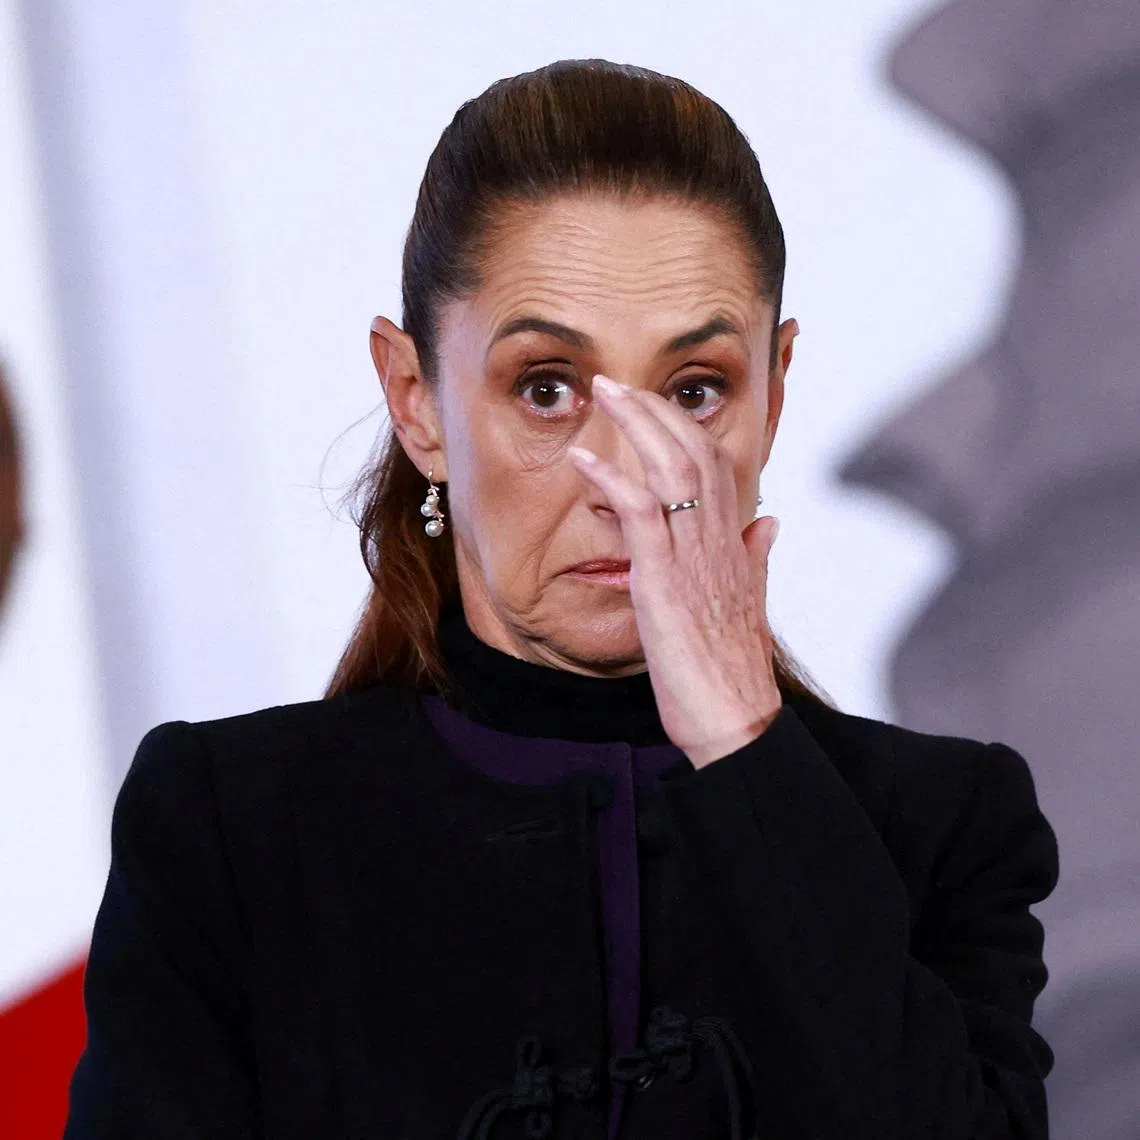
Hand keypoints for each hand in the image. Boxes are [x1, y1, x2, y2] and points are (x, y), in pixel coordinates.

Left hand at [567, 373, 782, 767]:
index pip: (717, 463)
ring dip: (636, 423)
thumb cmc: (734, 668)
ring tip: (603, 392)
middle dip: (655, 408)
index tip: (652, 402)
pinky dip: (610, 479)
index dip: (685, 425)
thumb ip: (757, 556)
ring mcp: (693, 557)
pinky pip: (639, 514)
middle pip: (694, 451)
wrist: (736, 718)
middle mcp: (718, 540)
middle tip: (617, 382)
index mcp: (734, 543)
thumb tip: (772, 522)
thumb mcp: (750, 603)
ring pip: (672, 468)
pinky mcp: (664, 580)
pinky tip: (583, 459)